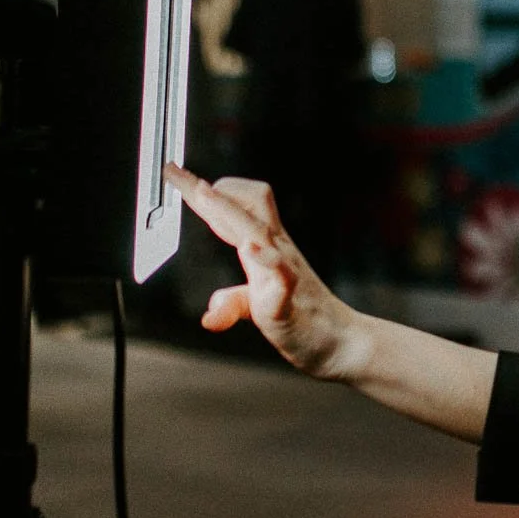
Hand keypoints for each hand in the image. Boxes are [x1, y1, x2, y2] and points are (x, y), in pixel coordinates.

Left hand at [162, 164, 365, 381]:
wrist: (342, 344)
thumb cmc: (305, 319)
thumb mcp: (259, 308)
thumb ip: (233, 303)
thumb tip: (211, 313)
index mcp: (267, 250)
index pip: (234, 211)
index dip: (204, 193)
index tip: (176, 174)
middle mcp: (276, 251)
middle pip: (250, 204)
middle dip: (215, 189)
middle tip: (182, 176)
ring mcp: (284, 270)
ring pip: (258, 230)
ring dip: (230, 210)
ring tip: (204, 193)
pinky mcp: (290, 297)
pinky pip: (281, 273)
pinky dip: (266, 259)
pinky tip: (251, 250)